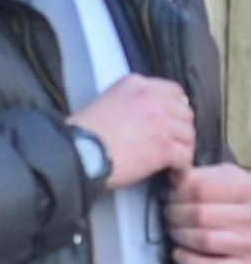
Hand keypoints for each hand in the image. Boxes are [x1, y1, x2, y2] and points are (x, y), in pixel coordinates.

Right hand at [71, 74, 195, 190]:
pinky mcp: (163, 146)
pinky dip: (182, 170)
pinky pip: (185, 158)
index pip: (172, 91)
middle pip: (184, 113)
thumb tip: (139, 120)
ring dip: (183, 150)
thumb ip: (126, 104)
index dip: (176, 108)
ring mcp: (160, 122)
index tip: (173, 121)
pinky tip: (174, 177)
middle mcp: (151, 99)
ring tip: (175, 165)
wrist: (75, 153)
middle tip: (175, 144)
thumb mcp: (102, 104)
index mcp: (135, 86)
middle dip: (181, 130)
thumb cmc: (80, 136)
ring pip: (188, 135)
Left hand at [170, 162, 250, 263]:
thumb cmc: (244, 198)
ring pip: (204, 240)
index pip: (200, 190)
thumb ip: (202, 176)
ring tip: (175, 230)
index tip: (171, 196)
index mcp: (248, 189)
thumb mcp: (230, 177)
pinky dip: (190, 262)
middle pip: (200, 215)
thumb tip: (173, 176)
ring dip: (180, 235)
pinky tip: (178, 253)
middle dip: (175, 215)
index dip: (177, 194)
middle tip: (169, 215)